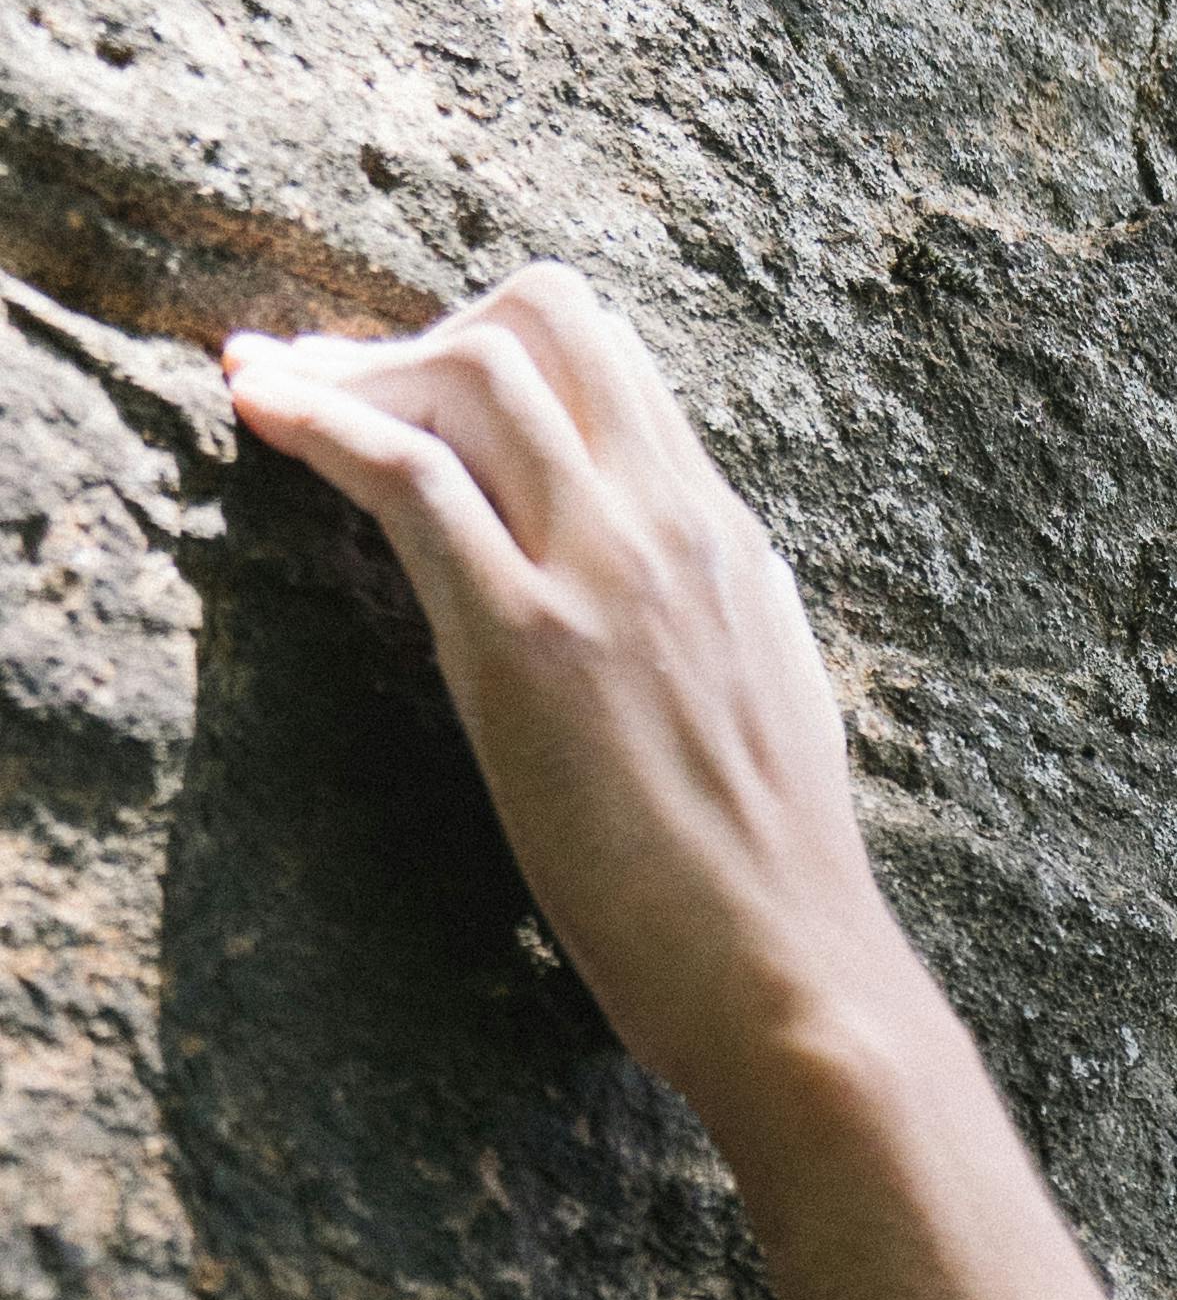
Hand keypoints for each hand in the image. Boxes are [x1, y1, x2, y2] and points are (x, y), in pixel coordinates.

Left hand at [222, 269, 923, 1150]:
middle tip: (325, 385)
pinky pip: (411, 476)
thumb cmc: (773, 885)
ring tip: (265, 394)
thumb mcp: (767, 706)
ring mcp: (604, 573)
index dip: (490, 342)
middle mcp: (670, 524)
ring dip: (348, 368)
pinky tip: (259, 414)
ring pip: (470, 370)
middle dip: (414, 334)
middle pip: (538, 320)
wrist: (795, 979)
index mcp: (725, 539)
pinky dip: (319, 421)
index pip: (609, 359)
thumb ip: (721, 619)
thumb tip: (694, 585)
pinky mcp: (531, 643)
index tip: (411, 389)